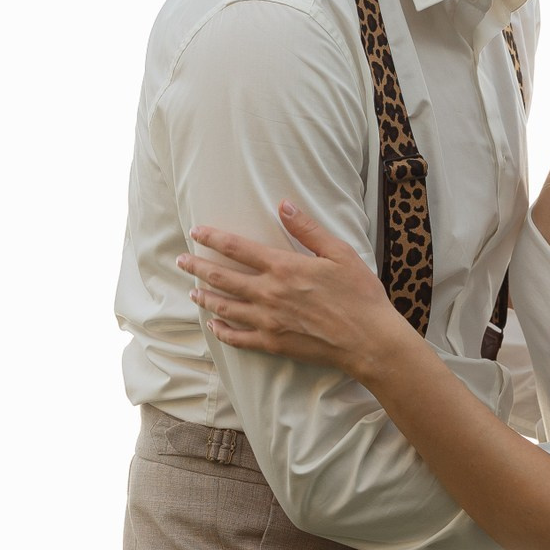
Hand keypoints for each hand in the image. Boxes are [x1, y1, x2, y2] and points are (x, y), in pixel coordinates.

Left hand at [178, 202, 414, 379]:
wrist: (368, 340)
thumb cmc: (359, 294)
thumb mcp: (339, 253)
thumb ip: (308, 229)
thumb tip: (284, 205)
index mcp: (283, 267)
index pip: (237, 248)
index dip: (213, 239)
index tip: (196, 232)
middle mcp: (268, 293)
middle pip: (222, 277)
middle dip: (198, 267)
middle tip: (181, 260)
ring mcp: (268, 321)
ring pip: (225, 307)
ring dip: (205, 297)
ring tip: (192, 292)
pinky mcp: (273, 344)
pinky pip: (238, 338)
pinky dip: (222, 330)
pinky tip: (214, 325)